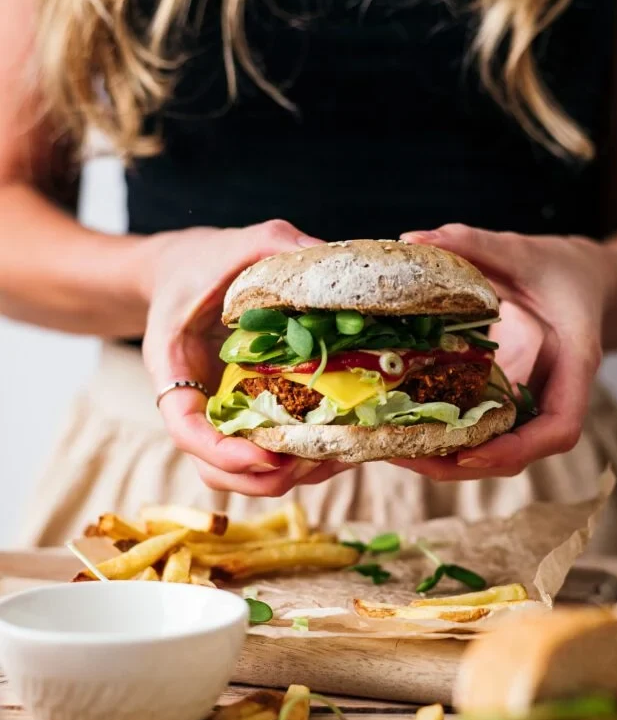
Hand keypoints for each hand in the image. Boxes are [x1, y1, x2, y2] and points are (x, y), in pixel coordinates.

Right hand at [140, 220, 346, 495]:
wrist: (186, 271)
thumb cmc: (203, 260)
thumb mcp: (237, 243)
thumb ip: (272, 244)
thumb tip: (324, 257)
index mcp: (172, 366)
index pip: (184, 428)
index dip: (222, 453)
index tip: (265, 457)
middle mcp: (195, 402)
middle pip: (215, 469)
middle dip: (264, 477)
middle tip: (315, 460)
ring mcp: (222, 414)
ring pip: (245, 472)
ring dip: (289, 476)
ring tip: (336, 458)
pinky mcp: (249, 415)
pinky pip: (268, 453)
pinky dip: (301, 461)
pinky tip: (340, 447)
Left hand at [395, 224, 612, 479]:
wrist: (582, 280)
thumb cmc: (561, 268)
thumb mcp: (522, 251)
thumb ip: (474, 244)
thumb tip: (414, 238)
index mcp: (574, 363)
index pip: (560, 427)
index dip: (518, 448)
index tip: (471, 453)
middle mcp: (552, 394)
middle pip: (518, 453)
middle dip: (465, 463)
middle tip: (407, 455)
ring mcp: (527, 403)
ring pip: (495, 449)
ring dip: (447, 458)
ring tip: (393, 449)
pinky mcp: (504, 401)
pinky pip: (479, 429)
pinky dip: (444, 435)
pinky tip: (401, 427)